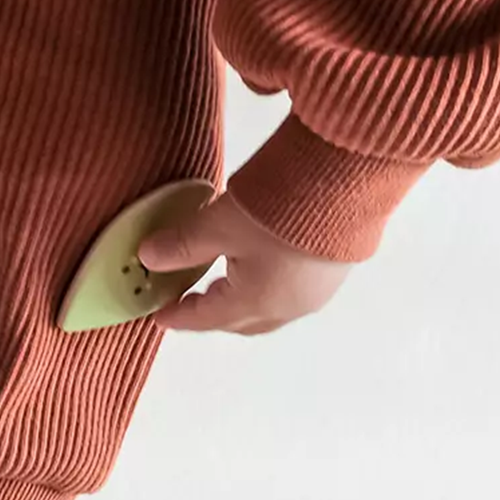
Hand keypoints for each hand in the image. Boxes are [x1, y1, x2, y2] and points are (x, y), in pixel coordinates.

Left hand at [137, 192, 350, 334]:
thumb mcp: (220, 223)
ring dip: (242, 303)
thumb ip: (182, 244)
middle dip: (212, 315)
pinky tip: (262, 266)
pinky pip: (292, 293)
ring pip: (269, 310)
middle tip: (188, 301)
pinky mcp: (335, 269)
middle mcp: (290, 306)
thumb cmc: (283, 205)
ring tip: (221, 283)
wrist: (351, 177)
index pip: (207, 319)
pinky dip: (267, 288)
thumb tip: (147, 256)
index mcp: (257, 302)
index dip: (180, 317)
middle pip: (240, 322)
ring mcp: (317, 290)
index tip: (160, 316)